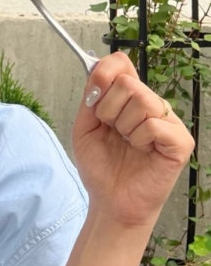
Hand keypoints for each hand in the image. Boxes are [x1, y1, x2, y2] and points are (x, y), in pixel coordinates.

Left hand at [71, 52, 193, 228]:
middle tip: (112, 132)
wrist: (110, 201)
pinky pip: (154, 124)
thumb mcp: (85, 127)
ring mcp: (168, 122)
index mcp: (128, 98)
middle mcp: (152, 105)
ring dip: (123, 127)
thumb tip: (98, 70)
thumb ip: (91, 97)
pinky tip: (141, 152)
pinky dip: (139, 139)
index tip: (92, 96)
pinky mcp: (180, 141)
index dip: (104, 73)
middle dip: (108, 110)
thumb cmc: (101, 166)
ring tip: (127, 144)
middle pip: (128, 83)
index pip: (122, 63)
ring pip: (142, 101)